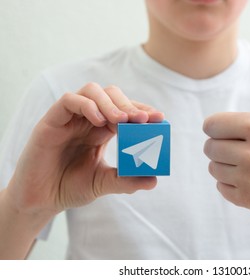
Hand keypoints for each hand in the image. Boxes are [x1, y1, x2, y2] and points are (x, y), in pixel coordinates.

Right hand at [6, 83, 163, 215]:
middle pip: (111, 95)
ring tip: (122, 121)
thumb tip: (154, 181)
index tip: (159, 117)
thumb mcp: (103, 183)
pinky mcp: (52, 121)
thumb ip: (126, 180)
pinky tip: (98, 121)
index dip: (142, 110)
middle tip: (142, 119)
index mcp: (102, 130)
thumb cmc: (70, 188)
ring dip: (110, 103)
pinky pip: (69, 101)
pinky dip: (86, 105)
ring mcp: (70, 118)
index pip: (125, 110)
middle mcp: (88, 120)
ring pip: (92, 91)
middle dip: (129, 104)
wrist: (41, 200)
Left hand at [203, 31, 249, 213]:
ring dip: (225, 164)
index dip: (220, 126)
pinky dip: (231, 183)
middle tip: (246, 147)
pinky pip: (220, 187)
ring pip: (212, 167)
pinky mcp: (248, 199)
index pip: (210, 124)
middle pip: (209, 147)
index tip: (237, 129)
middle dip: (223, 145)